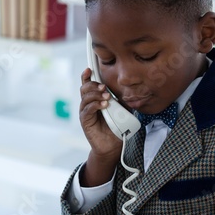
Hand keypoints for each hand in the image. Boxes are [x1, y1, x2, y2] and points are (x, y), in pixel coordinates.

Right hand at [79, 68, 121, 186]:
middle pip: (84, 88)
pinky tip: (104, 105)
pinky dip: (95, 105)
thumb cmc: (117, 127)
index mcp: (95, 99)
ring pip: (85, 97)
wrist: (112, 145)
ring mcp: (86, 112)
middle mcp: (88, 104)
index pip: (88, 84)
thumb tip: (129, 89)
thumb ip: (122, 100)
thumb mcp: (123, 110)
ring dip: (96, 95)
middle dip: (94, 85)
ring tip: (107, 97)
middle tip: (104, 88)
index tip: (90, 69)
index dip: (87, 76)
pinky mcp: (85, 121)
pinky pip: (87, 109)